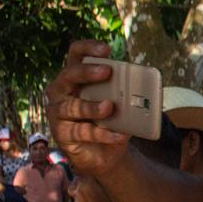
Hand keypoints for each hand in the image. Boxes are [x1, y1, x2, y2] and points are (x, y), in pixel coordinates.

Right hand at [44, 40, 129, 178]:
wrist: (103, 153)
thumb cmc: (109, 120)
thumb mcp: (120, 104)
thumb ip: (126, 94)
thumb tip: (144, 91)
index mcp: (76, 76)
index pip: (75, 54)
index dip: (88, 48)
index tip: (106, 49)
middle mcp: (61, 90)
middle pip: (69, 75)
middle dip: (87, 72)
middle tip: (106, 71)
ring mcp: (58, 112)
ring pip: (73, 106)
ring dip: (92, 106)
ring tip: (110, 107)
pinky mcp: (61, 133)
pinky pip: (81, 132)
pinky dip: (102, 134)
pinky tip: (118, 135)